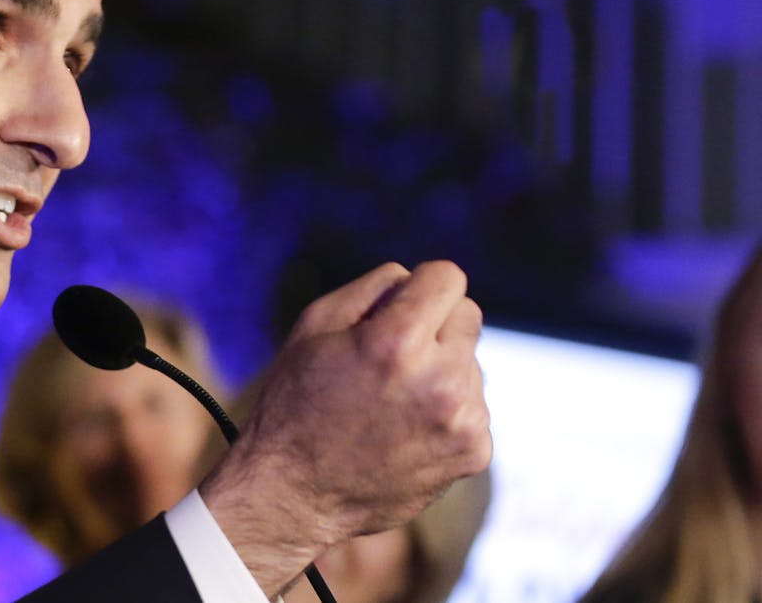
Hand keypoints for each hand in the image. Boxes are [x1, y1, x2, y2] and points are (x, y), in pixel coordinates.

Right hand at [199, 261, 491, 597]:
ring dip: (440, 372)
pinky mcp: (474, 453)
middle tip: (389, 359)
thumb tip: (417, 280)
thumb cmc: (297, 402)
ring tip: (391, 404)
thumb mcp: (314, 326)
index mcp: (397, 340)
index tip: (400, 307)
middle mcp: (441, 379)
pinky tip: (406, 431)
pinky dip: (446, 413)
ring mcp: (463, 421)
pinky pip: (473, 407)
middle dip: (433, 327)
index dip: (420, 287)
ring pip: (471, 365)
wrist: (295, 493)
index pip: (448, 277)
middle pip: (467, 316)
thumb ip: (374, 287)